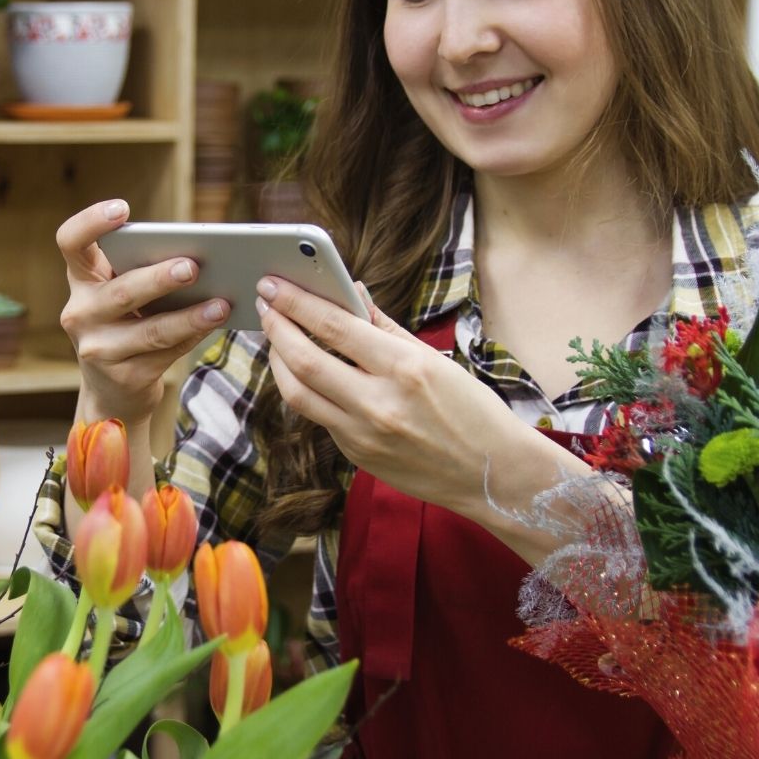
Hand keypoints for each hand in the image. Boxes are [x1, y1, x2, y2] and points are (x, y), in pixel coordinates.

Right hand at [56, 200, 230, 424]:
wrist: (112, 391)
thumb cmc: (125, 324)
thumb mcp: (122, 296)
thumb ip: (142, 272)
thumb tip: (195, 257)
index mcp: (81, 280)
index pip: (70, 242)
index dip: (90, 222)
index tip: (122, 209)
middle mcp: (80, 313)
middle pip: (121, 291)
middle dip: (159, 278)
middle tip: (192, 267)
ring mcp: (98, 349)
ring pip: (150, 330)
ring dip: (189, 316)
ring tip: (221, 304)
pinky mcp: (124, 377)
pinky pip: (165, 353)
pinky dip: (193, 336)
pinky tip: (215, 323)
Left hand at [256, 276, 549, 513]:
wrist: (494, 475)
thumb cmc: (472, 410)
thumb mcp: (434, 359)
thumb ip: (386, 327)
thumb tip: (352, 292)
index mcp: (405, 368)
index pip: (334, 326)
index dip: (296, 302)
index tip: (274, 283)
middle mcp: (379, 402)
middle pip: (303, 360)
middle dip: (276, 327)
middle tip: (264, 303)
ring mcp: (364, 434)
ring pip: (297, 393)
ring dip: (278, 360)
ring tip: (275, 336)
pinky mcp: (357, 455)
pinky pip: (318, 416)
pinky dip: (305, 389)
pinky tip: (302, 370)